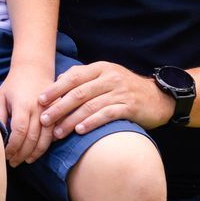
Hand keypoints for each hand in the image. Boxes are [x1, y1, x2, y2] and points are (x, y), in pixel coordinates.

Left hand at [0, 62, 55, 166]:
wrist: (34, 68)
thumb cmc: (13, 84)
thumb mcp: (1, 97)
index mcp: (22, 104)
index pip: (19, 131)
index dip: (12, 146)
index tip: (5, 154)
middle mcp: (38, 109)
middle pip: (32, 138)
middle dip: (21, 154)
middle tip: (13, 162)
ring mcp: (50, 110)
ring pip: (45, 138)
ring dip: (35, 153)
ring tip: (25, 161)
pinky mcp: (58, 112)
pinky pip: (54, 133)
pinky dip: (46, 145)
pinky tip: (37, 152)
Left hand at [40, 61, 174, 134]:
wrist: (159, 98)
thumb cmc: (126, 89)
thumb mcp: (106, 77)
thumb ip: (84, 78)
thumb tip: (59, 81)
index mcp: (101, 68)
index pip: (73, 77)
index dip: (55, 89)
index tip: (40, 100)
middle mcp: (110, 78)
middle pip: (78, 93)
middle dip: (58, 107)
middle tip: (44, 119)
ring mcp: (120, 92)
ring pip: (90, 106)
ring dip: (71, 120)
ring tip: (58, 132)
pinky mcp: (130, 107)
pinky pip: (107, 114)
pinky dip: (92, 122)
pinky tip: (80, 130)